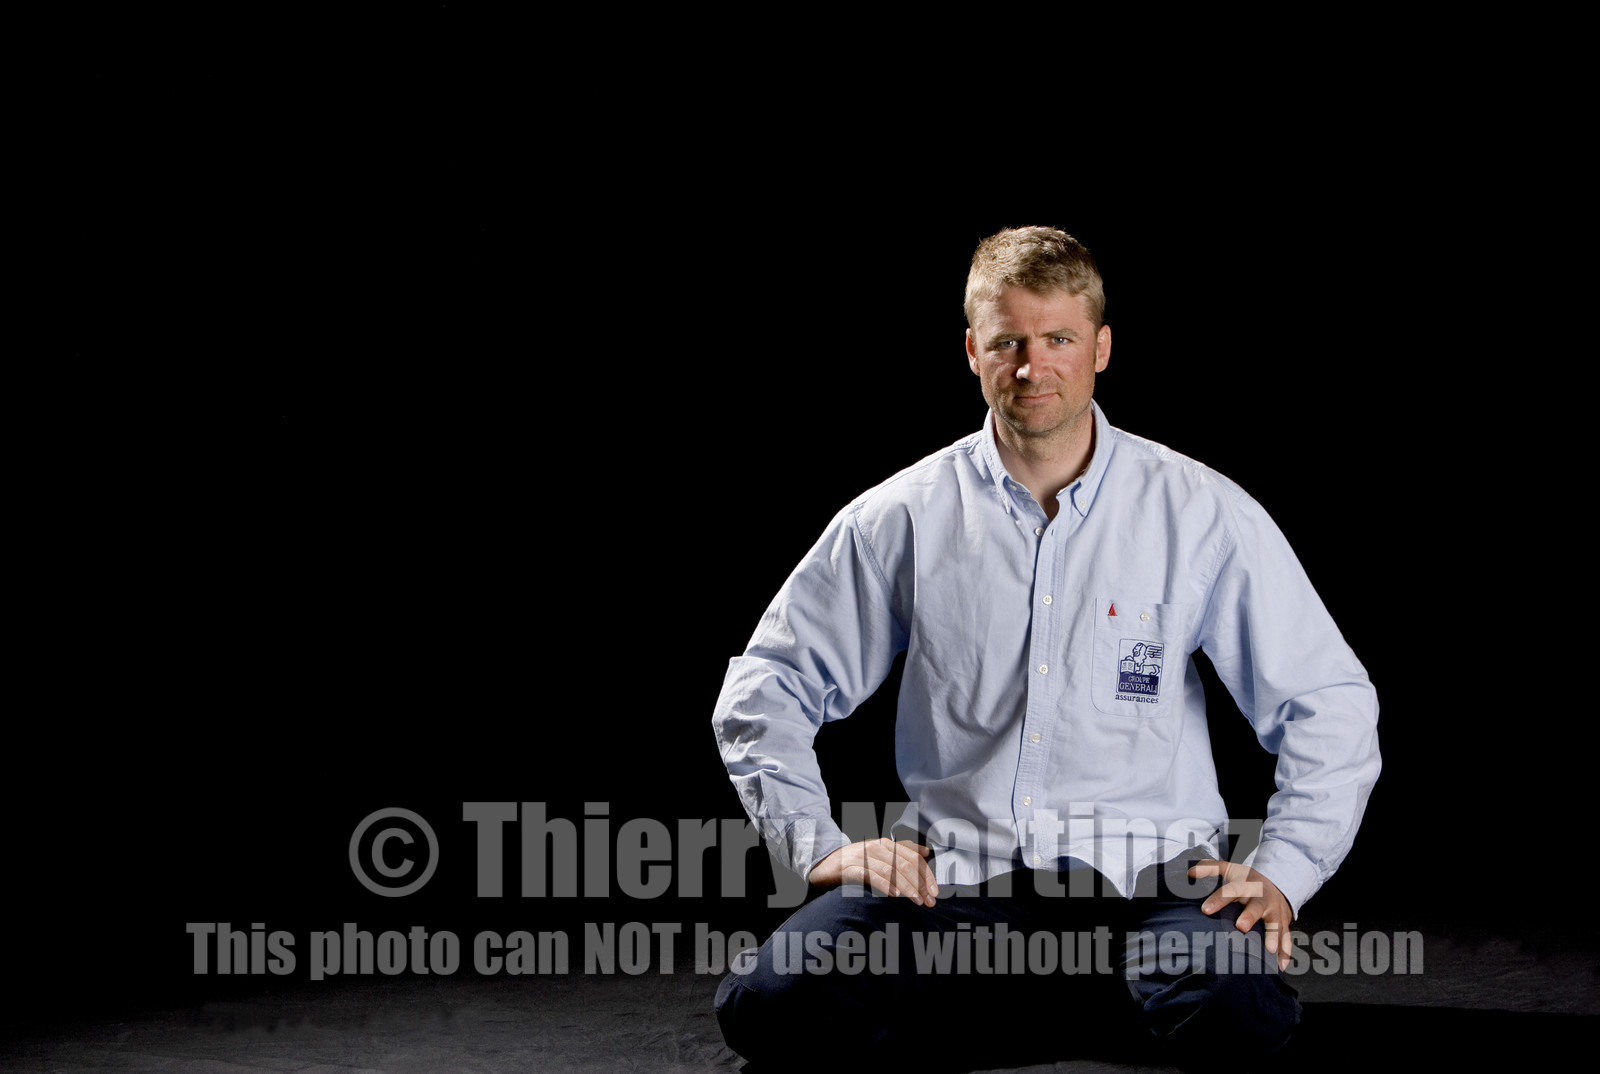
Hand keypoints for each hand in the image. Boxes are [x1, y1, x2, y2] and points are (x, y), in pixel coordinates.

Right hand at [809, 838, 938, 905]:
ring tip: (917, 900)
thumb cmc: (855, 862)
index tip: (934, 892)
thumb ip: (902, 851)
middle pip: (905, 865)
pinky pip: (871, 875)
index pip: (913, 857)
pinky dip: (885, 885)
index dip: (926, 875)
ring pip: (891, 870)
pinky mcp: (850, 868)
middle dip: (920, 884)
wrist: (824, 864)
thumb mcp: (880, 854)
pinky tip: (895, 895)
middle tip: (928, 901)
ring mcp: (863, 857)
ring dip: (907, 887)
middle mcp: (876, 848)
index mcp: (886, 844)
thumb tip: (925, 851)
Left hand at [1188, 859, 1293, 970]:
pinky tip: (1281, 966)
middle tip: (1241, 927)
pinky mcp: (1284, 924)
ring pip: (1275, 923)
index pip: (1230, 891)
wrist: (1276, 884)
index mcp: (1246, 885)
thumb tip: (1190, 872)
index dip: (1218, 900)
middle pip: (1256, 906)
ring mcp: (1275, 911)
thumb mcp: (1228, 869)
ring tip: (1269, 950)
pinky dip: (1285, 952)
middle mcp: (1262, 898)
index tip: (1205, 910)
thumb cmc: (1245, 880)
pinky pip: (1286, 938)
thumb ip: (1209, 868)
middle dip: (1250, 916)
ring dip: (1273, 936)